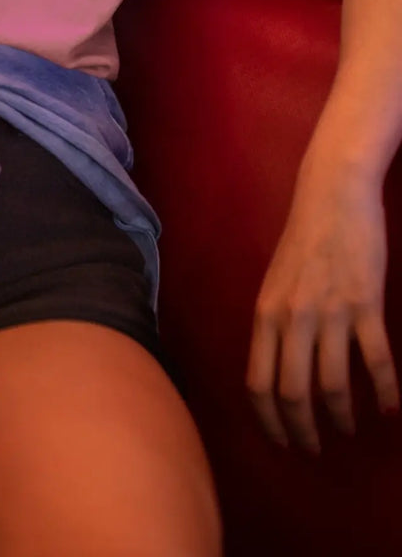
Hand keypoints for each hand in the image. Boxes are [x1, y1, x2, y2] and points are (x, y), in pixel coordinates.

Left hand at [247, 165, 399, 451]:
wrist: (332, 196)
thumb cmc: (302, 240)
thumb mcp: (274, 283)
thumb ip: (274, 323)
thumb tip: (276, 367)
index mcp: (265, 313)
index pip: (257, 382)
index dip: (268, 420)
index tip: (281, 441)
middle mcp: (292, 317)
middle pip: (291, 392)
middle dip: (302, 429)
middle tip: (313, 449)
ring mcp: (330, 312)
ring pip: (333, 385)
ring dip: (341, 417)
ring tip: (348, 430)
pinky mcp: (366, 305)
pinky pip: (376, 362)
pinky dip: (385, 393)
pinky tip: (390, 409)